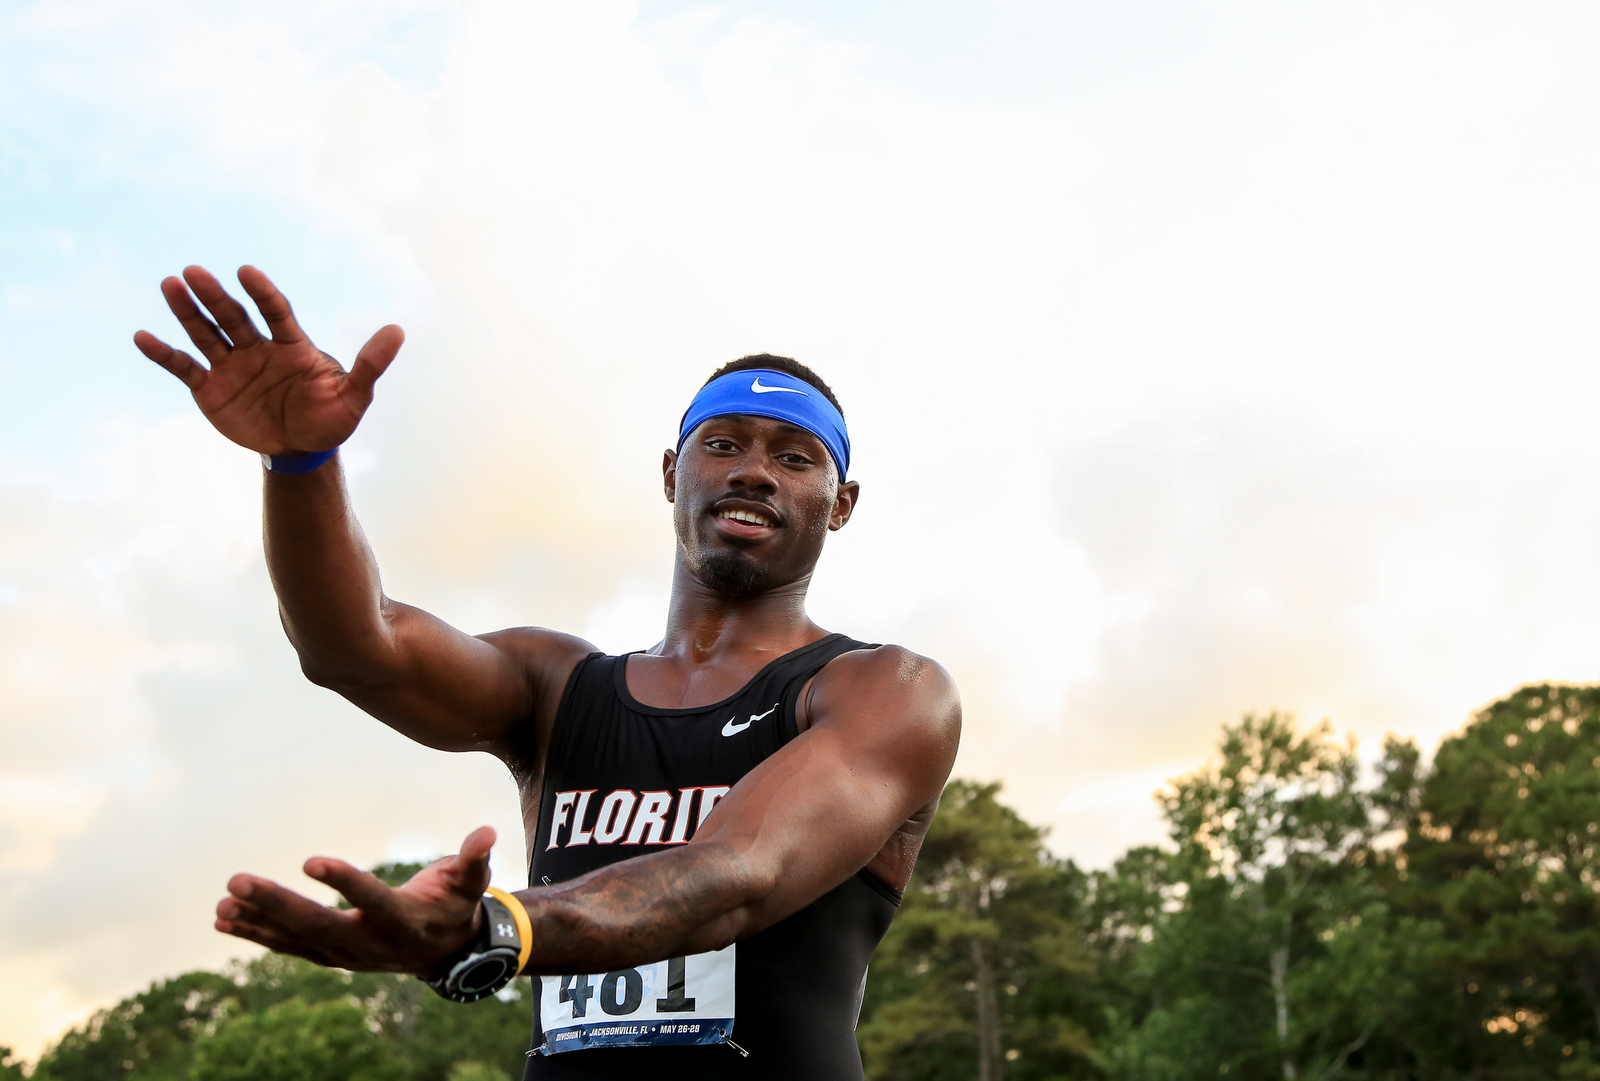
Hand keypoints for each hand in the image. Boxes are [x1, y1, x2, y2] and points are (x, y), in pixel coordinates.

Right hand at [134, 265, 403, 455]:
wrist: (302, 451)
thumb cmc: (331, 420)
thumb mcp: (355, 397)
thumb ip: (370, 365)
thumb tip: (398, 331)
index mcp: (292, 346)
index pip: (275, 312)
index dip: (262, 293)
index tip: (246, 272)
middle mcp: (259, 349)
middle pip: (234, 317)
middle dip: (215, 295)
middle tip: (193, 272)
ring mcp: (232, 366)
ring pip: (207, 333)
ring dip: (187, 311)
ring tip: (169, 284)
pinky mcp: (210, 388)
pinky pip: (183, 367)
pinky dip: (163, 353)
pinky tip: (142, 336)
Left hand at [215, 825, 496, 975]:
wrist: (445, 954)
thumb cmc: (457, 905)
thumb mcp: (471, 882)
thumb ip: (474, 858)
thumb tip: (486, 831)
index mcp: (403, 921)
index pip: (370, 900)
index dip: (343, 882)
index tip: (310, 859)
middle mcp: (369, 944)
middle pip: (317, 926)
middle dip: (275, 904)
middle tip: (236, 880)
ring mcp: (345, 954)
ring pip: (295, 940)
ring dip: (256, 922)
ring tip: (221, 904)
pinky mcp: (329, 955)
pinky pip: (287, 946)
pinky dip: (255, 933)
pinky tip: (223, 919)